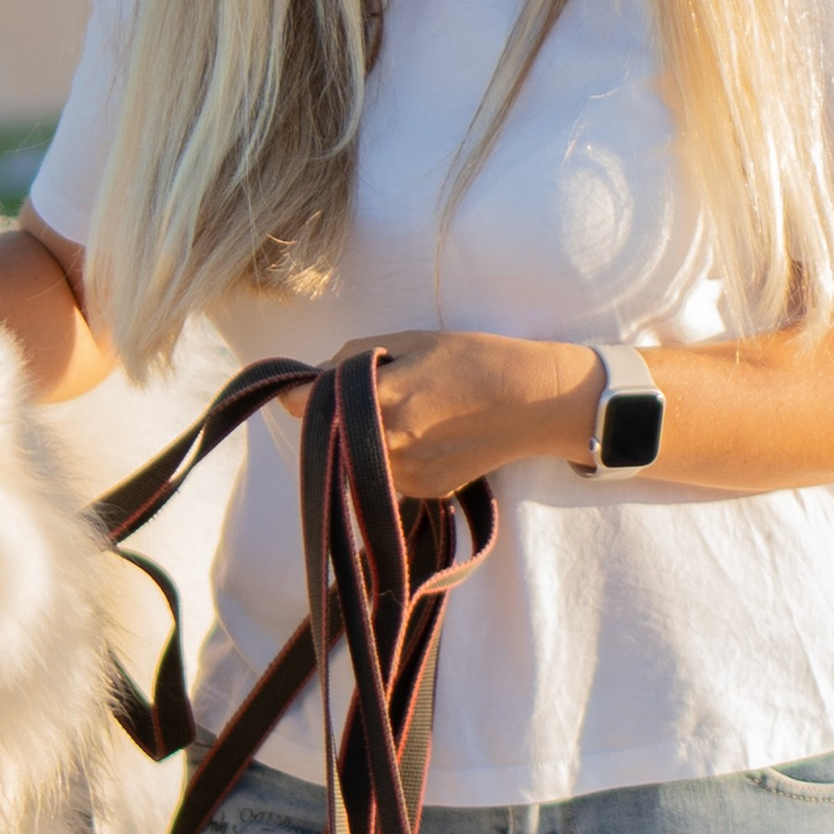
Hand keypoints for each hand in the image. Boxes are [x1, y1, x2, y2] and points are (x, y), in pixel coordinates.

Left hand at [306, 331, 605, 497]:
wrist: (533, 402)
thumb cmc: (474, 360)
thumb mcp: (411, 341)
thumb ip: (352, 357)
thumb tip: (309, 378)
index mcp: (382, 400)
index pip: (305, 404)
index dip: (300, 392)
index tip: (304, 385)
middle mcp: (388, 445)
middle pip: (329, 432)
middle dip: (336, 412)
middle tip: (374, 390)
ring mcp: (404, 475)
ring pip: (356, 454)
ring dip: (364, 435)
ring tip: (410, 410)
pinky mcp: (422, 492)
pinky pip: (385, 472)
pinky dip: (392, 454)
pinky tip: (426, 434)